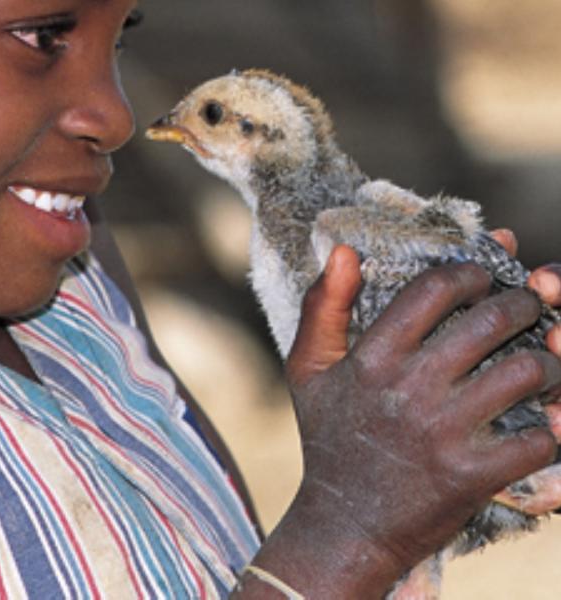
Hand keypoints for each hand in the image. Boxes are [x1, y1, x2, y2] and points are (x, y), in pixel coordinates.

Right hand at [238, 246, 559, 599]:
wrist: (344, 524)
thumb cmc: (328, 439)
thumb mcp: (307, 369)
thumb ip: (322, 306)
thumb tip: (344, 251)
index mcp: (371, 358)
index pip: (434, 289)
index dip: (469, 272)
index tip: (482, 277)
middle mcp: (408, 388)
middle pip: (490, 321)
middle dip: (520, 304)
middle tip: (524, 307)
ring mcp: (443, 432)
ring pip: (525, 371)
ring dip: (544, 360)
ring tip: (538, 360)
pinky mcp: (472, 476)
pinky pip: (540, 436)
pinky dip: (552, 424)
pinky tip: (542, 417)